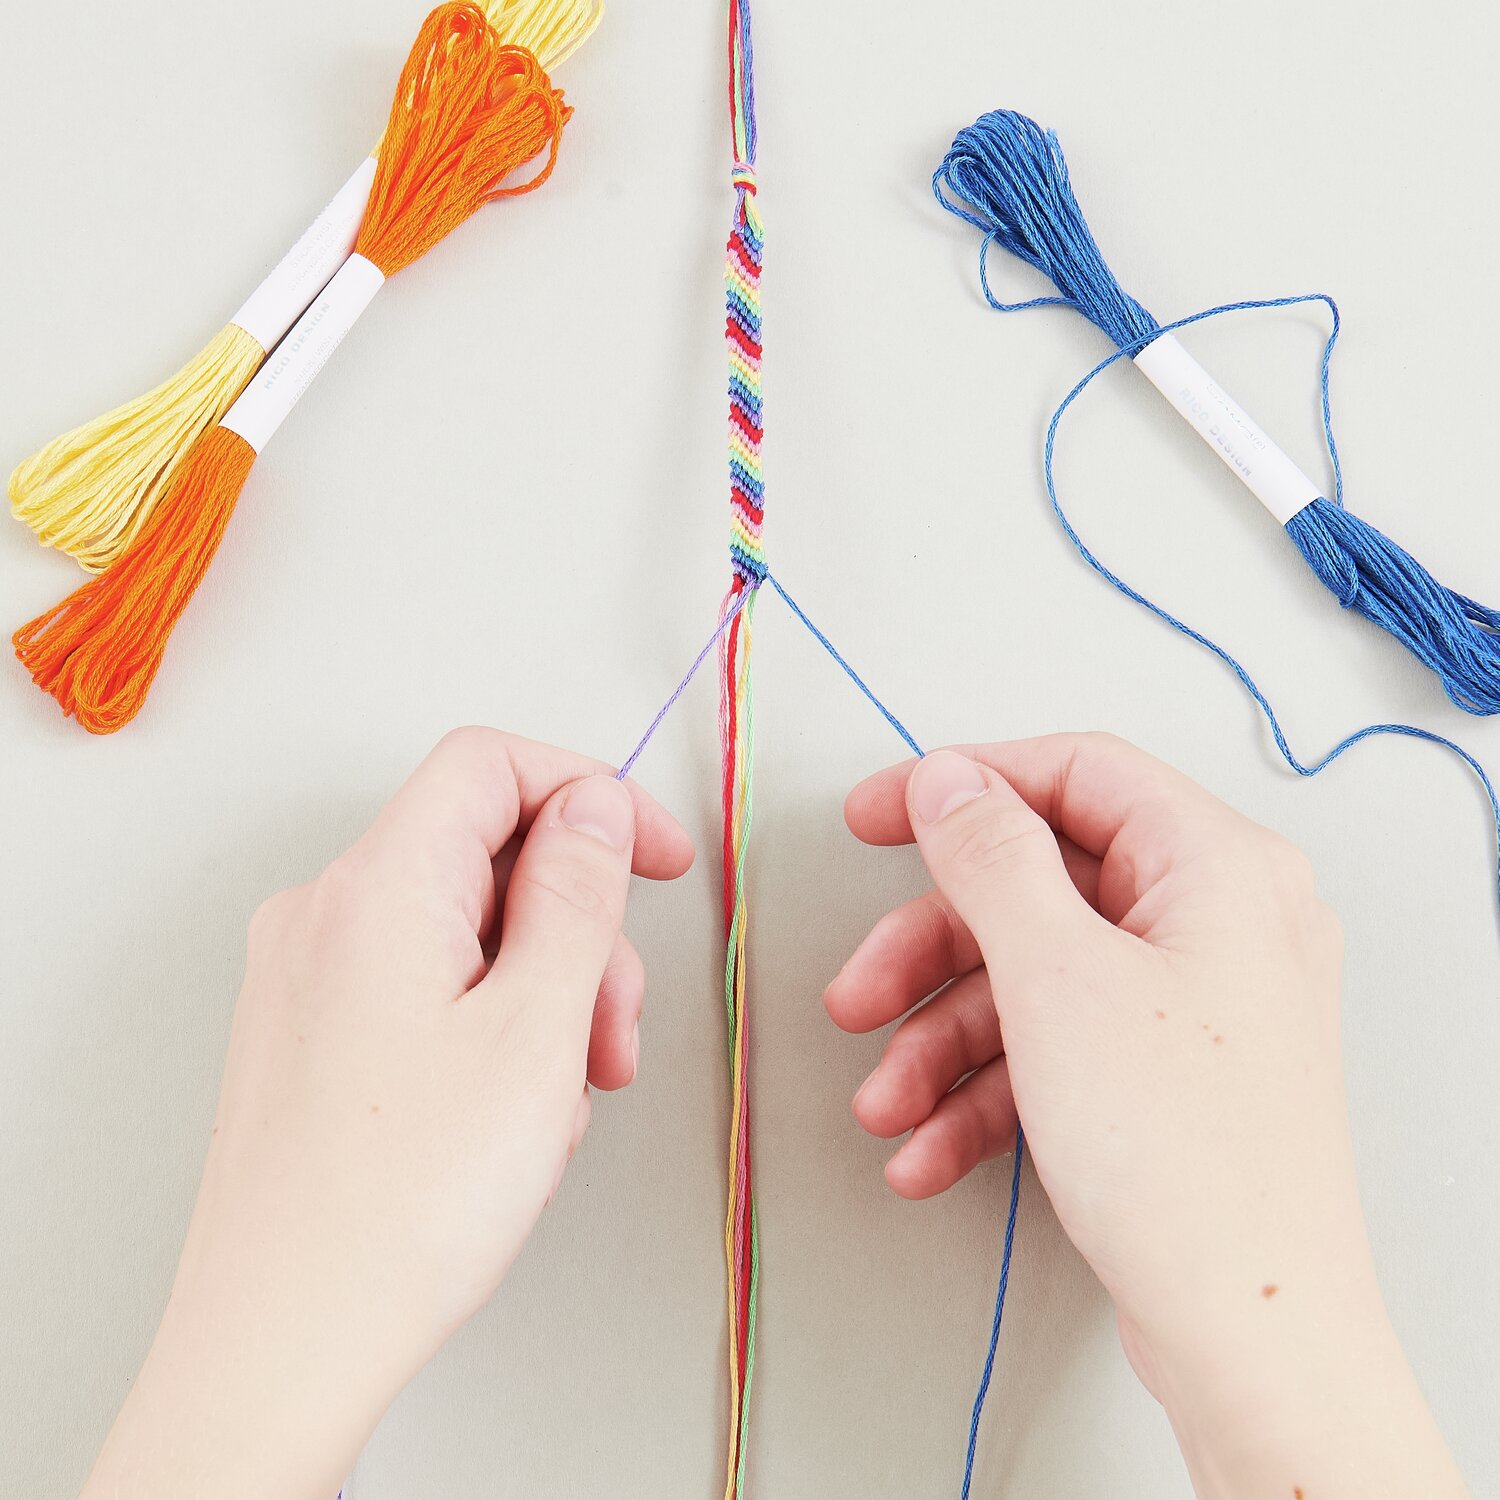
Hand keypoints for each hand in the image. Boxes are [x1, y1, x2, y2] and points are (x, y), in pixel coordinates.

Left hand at [79, 728, 692, 1499]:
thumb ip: (577, 894)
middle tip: (610, 1030)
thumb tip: (593, 807)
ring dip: (541, 988)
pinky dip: (488, 1022)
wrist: (281, 1343)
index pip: (492, 764)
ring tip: (564, 1092)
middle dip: (577, 926)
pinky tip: (511, 1110)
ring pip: (463, 927)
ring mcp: (308, 974)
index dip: (592, 793)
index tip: (658, 857)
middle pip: (485, 853)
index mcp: (377, 885)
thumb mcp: (536, 1029)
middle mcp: (325, 911)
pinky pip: (424, 983)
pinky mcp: (309, 1031)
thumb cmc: (401, 1203)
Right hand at [827, 734, 1467, 1498]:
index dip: (963, 784)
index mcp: (1216, 866)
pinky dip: (986, 1093)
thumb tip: (951, 780)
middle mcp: (1213, 923)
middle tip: (856, 994)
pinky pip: (1055, 1050)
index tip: (877, 815)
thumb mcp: (1057, 977)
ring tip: (884, 1106)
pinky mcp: (1164, 1077)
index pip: (1073, 773)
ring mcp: (1189, 1004)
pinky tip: (928, 1150)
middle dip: (929, 955)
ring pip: (1032, 980)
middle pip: (1035, 890)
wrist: (1252, 1337)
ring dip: (941, 1042)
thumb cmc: (1186, 1155)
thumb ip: (991, 859)